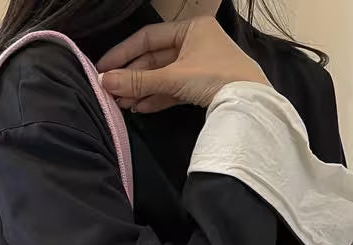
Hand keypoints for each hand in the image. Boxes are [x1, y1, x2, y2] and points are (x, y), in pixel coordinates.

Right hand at [97, 16, 269, 112]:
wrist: (249, 102)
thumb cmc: (214, 77)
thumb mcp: (172, 78)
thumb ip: (137, 81)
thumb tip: (104, 81)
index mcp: (190, 28)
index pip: (148, 38)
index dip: (123, 53)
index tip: (103, 68)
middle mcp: (194, 43)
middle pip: (153, 59)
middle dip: (131, 77)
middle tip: (110, 92)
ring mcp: (198, 65)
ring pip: (161, 76)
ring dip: (140, 90)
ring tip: (121, 104)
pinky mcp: (201, 86)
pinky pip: (172, 89)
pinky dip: (156, 97)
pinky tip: (139, 107)